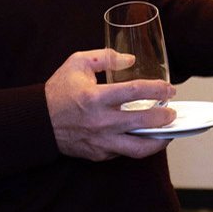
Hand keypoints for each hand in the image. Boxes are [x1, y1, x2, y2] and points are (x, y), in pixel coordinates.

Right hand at [44, 48, 176, 161]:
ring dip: (159, 141)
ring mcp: (101, 141)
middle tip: (173, 112)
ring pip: (139, 149)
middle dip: (165, 117)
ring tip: (167, 132)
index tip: (170, 89)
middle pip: (144, 122)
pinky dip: (138, 145)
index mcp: (96, 97)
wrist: (39, 121)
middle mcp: (101, 122)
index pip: (136, 92)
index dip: (158, 89)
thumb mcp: (78, 62)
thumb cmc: (59, 90)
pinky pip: (124, 152)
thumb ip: (106, 57)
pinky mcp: (99, 154)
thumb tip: (130, 60)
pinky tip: (145, 137)